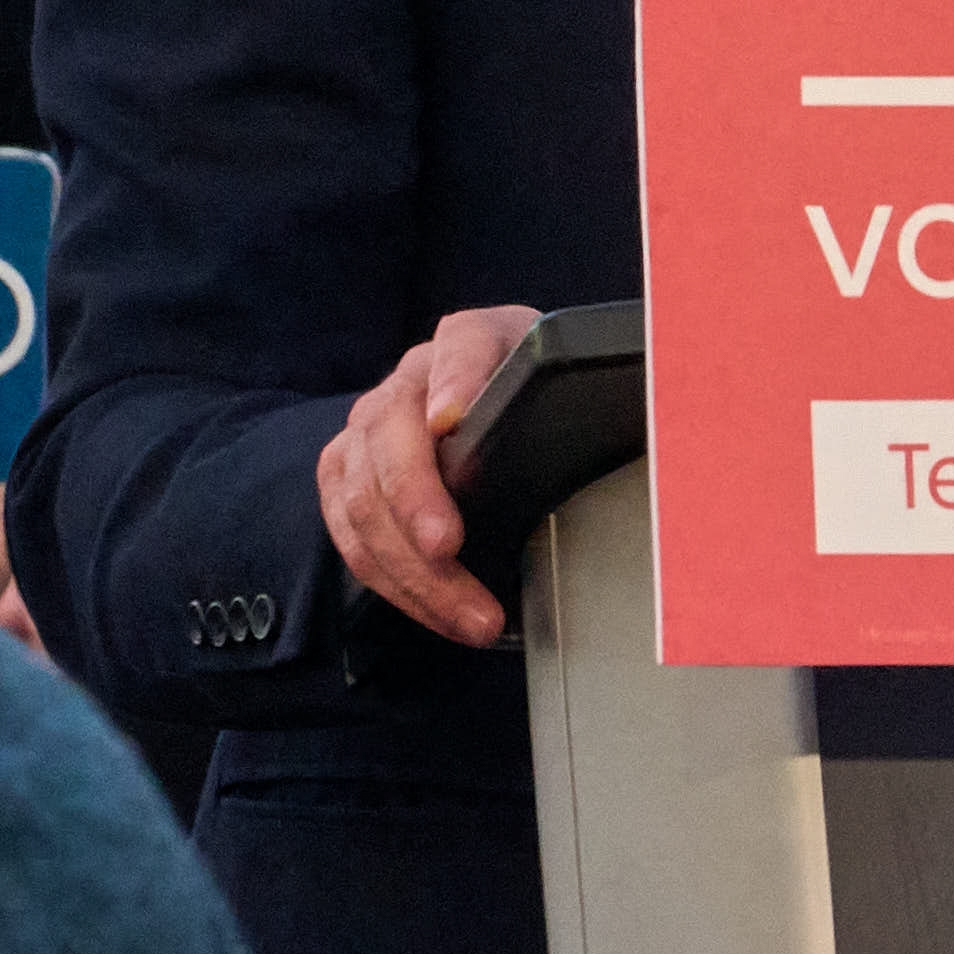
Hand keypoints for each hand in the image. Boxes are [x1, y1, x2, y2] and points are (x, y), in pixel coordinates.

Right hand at [318, 302, 547, 649]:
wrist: (495, 395)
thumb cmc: (532, 395)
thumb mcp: (562, 379)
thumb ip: (572, 390)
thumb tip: (606, 417)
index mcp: (471, 339)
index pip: (462, 347)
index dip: (454, 382)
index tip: (451, 419)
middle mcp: (408, 380)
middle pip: (391, 437)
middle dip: (416, 501)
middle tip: (449, 550)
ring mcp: (368, 428)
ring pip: (364, 499)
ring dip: (411, 566)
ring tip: (470, 613)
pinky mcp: (346, 474)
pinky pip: (351, 534)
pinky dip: (393, 582)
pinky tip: (437, 612)